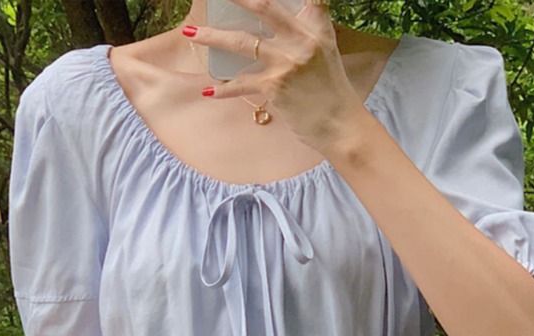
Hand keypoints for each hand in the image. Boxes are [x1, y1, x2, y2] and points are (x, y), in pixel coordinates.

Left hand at [183, 0, 364, 152]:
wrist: (341, 127)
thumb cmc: (333, 95)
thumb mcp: (325, 56)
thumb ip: (305, 37)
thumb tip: (277, 32)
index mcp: (317, 29)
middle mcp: (302, 40)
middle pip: (264, 7)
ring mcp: (287, 63)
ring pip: (242, 42)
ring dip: (213, 37)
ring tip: (192, 33)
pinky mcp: (275, 86)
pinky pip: (241, 84)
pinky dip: (223, 89)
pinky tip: (208, 91)